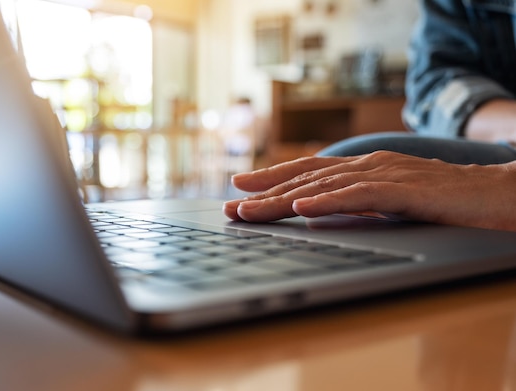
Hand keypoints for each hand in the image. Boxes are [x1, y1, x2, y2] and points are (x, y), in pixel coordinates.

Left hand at [223, 151, 515, 230]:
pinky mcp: (406, 190)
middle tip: (230, 205)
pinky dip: (327, 202)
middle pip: (307, 179)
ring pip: (323, 186)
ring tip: (250, 210)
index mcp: (365, 168)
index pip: (309, 172)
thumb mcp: (392, 201)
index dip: (272, 178)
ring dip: (282, 199)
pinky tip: (301, 209)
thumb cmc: (446, 201)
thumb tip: (319, 215)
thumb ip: (358, 203)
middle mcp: (369, 165)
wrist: (499, 193)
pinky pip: (359, 196)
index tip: (240, 186)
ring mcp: (386, 175)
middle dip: (264, 192)